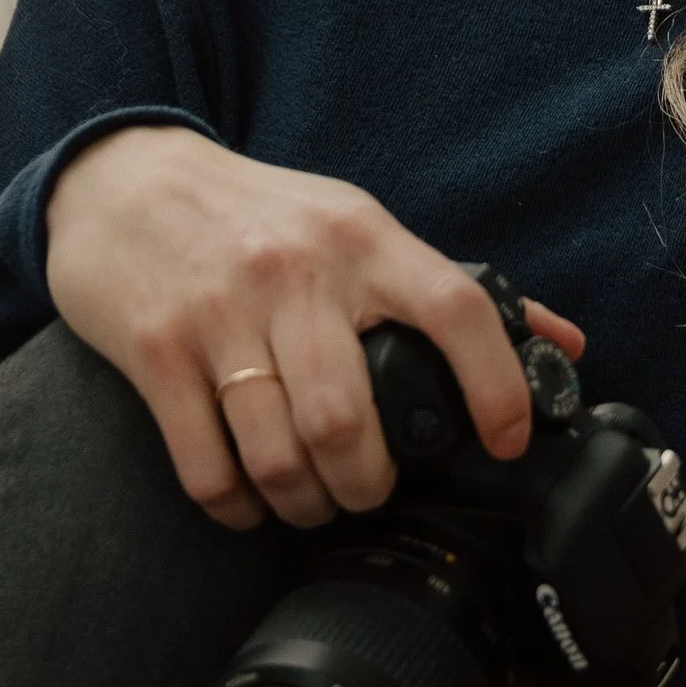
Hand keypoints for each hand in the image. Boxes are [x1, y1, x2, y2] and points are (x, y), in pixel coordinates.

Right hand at [43, 124, 586, 533]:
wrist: (122, 178)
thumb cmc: (256, 216)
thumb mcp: (353, 224)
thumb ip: (452, 285)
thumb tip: (563, 345)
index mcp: (361, 238)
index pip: (455, 307)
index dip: (496, 386)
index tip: (507, 443)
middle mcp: (295, 273)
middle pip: (349, 421)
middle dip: (367, 487)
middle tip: (368, 494)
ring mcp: (221, 312)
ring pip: (280, 455)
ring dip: (304, 505)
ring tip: (311, 503)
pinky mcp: (157, 350)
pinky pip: (207, 468)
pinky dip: (237, 507)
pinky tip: (250, 500)